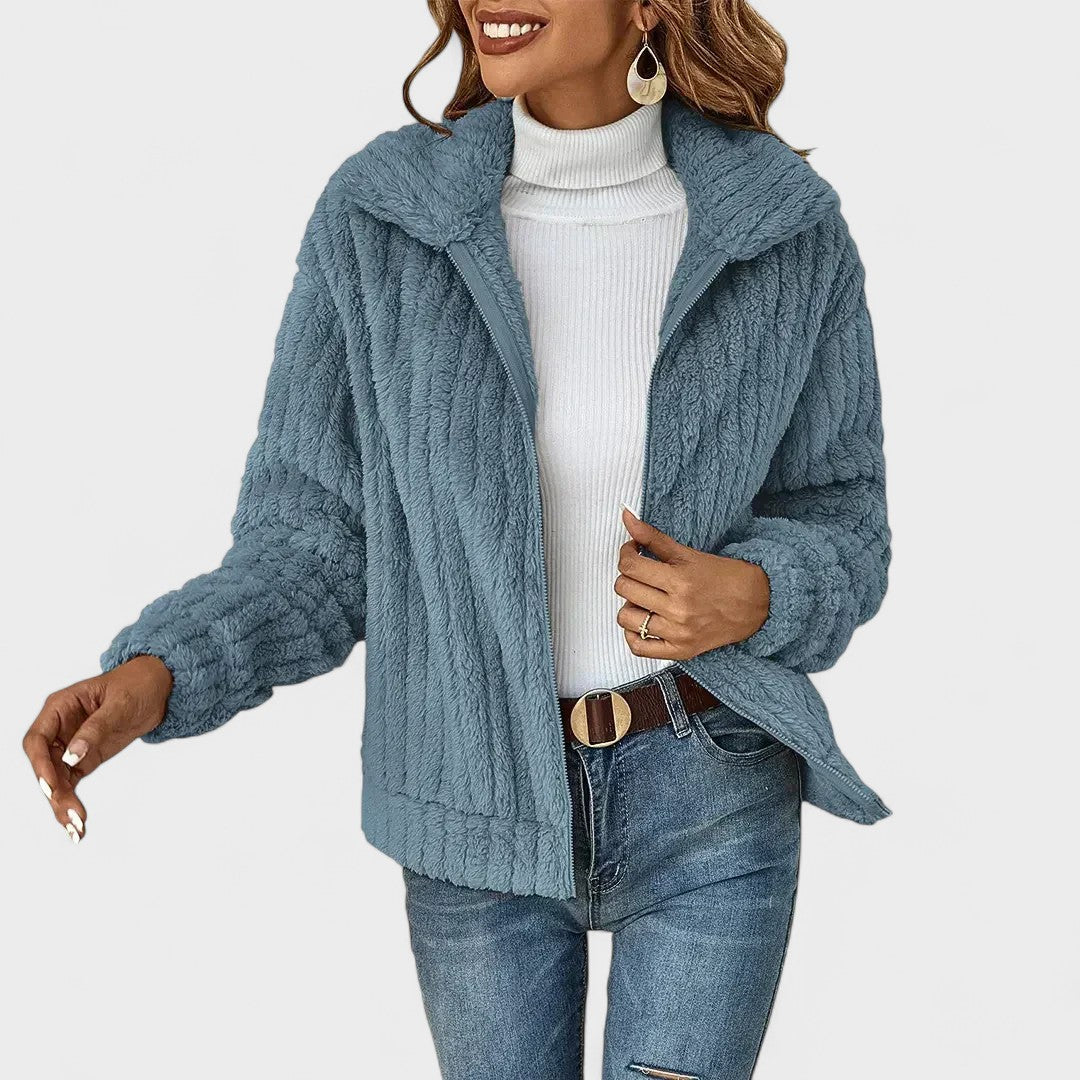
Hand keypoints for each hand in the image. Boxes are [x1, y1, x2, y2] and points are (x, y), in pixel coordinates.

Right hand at [22, 655, 172, 842]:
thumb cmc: (136, 684)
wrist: (157, 688)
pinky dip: (72, 803)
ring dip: (61, 804)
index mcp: (60, 707)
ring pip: (56, 780)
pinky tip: (76, 822)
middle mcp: (59, 729)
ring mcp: (70, 746)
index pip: (37, 740)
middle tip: (69, 813)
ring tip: (74, 827)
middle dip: (53, 791)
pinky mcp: (85, 759)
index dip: (40, 764)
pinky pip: (71, 784)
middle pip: (44, 765)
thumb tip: (72, 755)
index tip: (50, 784)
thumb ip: (96, 728)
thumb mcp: (120, 703)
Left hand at [614, 506, 769, 659]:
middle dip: (628, 576)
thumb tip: (627, 517)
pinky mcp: (680, 650)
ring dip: (629, 604)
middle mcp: (678, 609)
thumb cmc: (723, 577)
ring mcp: (678, 633)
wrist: (755, 603)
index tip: (632, 551)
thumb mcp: (688, 553)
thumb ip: (653, 537)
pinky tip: (642, 621)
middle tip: (640, 573)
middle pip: (625, 589)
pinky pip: (639, 647)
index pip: (630, 566)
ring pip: (625, 618)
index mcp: (680, 581)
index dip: (626, 554)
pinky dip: (633, 634)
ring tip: (643, 598)